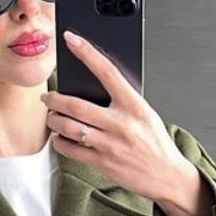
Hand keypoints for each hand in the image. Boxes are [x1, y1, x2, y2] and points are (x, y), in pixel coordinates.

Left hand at [41, 30, 197, 206]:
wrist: (168, 175)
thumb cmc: (156, 144)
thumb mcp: (145, 114)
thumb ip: (123, 101)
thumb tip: (97, 87)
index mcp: (134, 105)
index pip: (107, 71)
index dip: (86, 52)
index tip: (71, 39)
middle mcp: (121, 123)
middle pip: (77, 105)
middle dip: (55, 99)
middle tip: (48, 97)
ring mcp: (111, 144)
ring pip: (71, 128)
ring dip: (55, 121)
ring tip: (51, 117)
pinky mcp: (104, 163)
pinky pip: (73, 151)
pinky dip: (61, 143)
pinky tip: (59, 139)